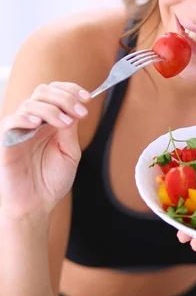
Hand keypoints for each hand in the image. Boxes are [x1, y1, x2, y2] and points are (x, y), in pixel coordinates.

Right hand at [0, 82, 91, 218]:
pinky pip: (11, 121)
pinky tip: (37, 124)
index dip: (72, 90)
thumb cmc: (52, 181)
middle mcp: (34, 122)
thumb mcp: (69, 153)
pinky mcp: (6, 142)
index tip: (88, 98)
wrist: (36, 205)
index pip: (56, 92)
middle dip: (65, 97)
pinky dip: (25, 118)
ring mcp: (20, 130)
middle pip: (44, 91)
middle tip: (81, 113)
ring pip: (30, 103)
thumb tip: (74, 109)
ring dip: (51, 109)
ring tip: (65, 123)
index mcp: (50, 122)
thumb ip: (70, 131)